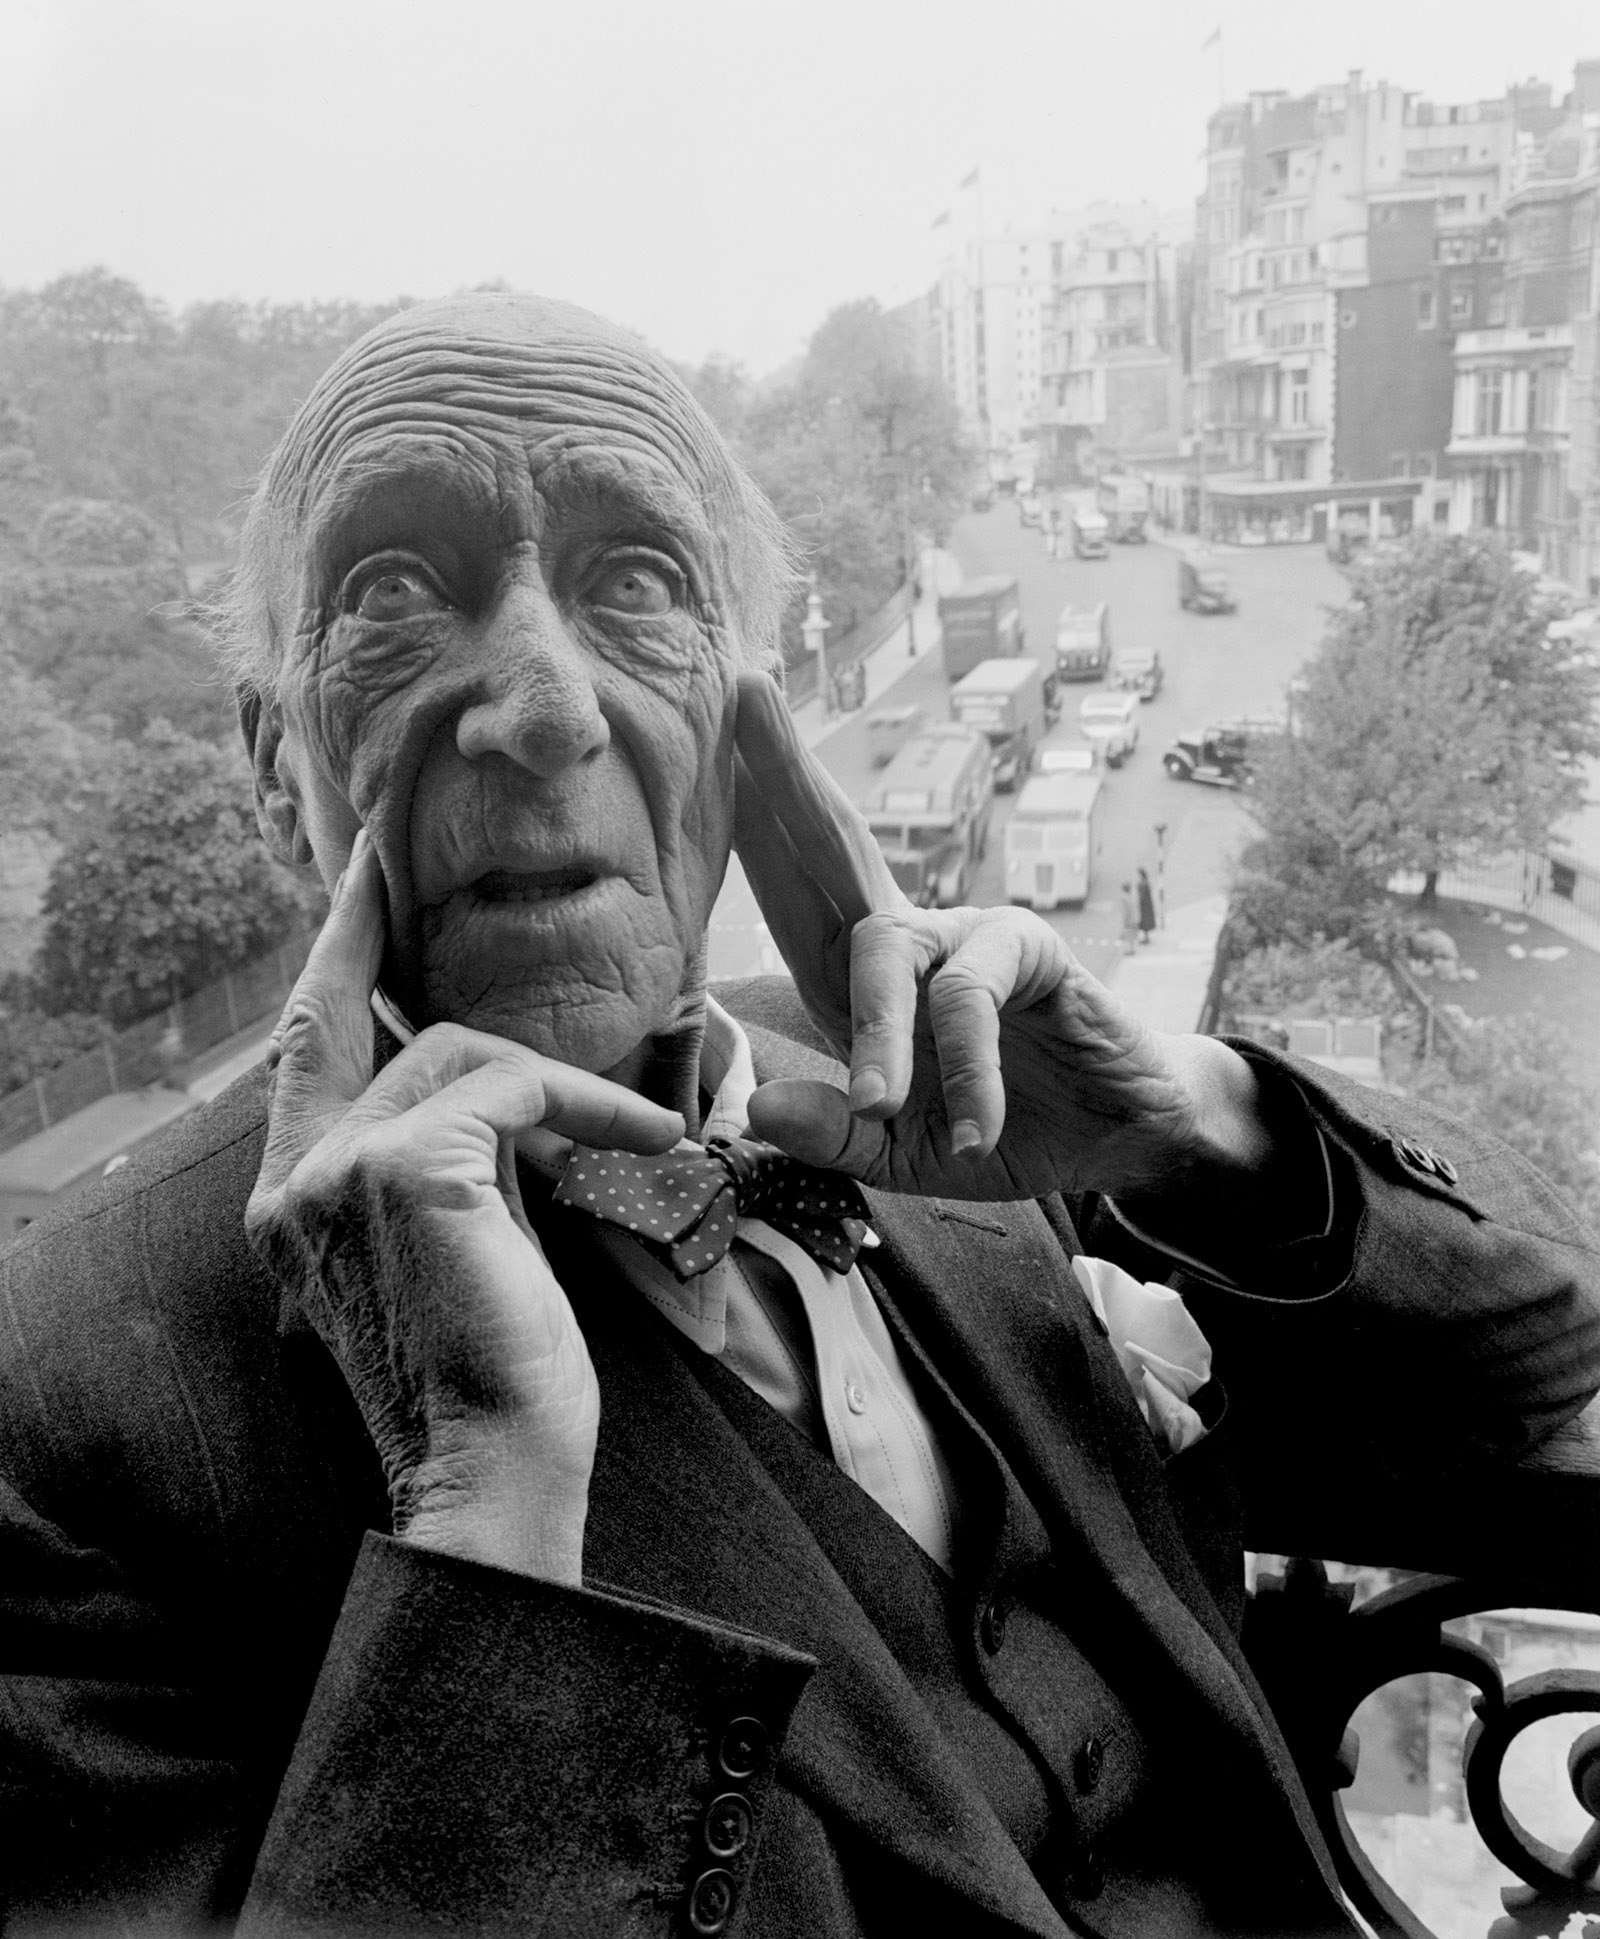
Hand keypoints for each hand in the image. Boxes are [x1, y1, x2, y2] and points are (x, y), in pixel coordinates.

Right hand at [246, 830, 684, 1581]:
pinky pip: (517, 1085)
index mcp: (292, 1204)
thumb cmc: (491, 1380)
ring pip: (457, 1052)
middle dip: (374, 933)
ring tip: (634, 1132)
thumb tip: (501, 1098)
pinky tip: (647, 1143)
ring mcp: (339, 1170)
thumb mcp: (450, 1254)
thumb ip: (444, 1170)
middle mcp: (293, 1181)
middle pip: (363, 1025)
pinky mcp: (411, 1165)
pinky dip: (591, 1103)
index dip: (330, 960)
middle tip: (395, 873)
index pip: (299, 1050)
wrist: (496, 1473)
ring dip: (558, 1083)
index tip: (356, 885)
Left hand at [732, 674, 1270, 1204]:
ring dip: (878, 1033)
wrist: (1119, 1142)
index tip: (705, 754)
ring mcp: (967, 936)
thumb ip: (836, 1137)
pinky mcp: (1029, 949)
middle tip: (744, 689)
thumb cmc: (1005, 1134)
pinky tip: (976, 1130)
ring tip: (882, 1109)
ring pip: (885, 946)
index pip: (790, 896)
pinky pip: (970, 997)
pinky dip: (968, 1070)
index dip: (747, 829)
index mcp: (860, 980)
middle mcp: (909, 939)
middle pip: (832, 847)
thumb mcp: (903, 1155)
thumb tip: (758, 1107)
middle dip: (783, 776)